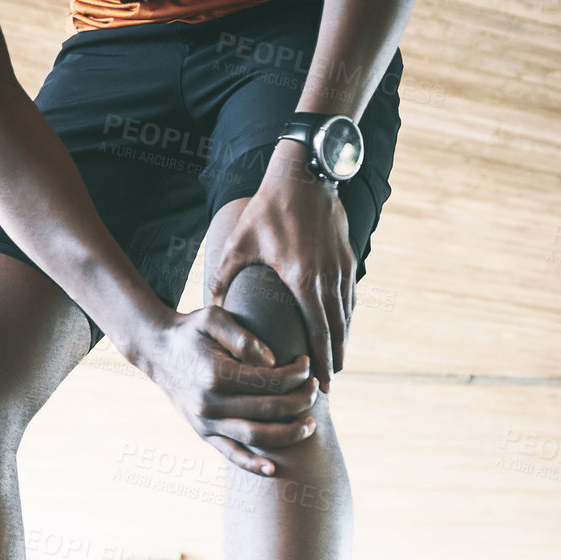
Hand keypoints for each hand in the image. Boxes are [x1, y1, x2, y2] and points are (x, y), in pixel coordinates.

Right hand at [144, 304, 319, 476]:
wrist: (157, 351)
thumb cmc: (191, 332)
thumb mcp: (214, 318)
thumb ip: (243, 337)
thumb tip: (273, 361)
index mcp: (216, 375)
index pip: (270, 381)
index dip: (296, 374)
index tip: (307, 364)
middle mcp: (210, 403)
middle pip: (269, 410)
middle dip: (300, 401)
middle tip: (315, 389)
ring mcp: (207, 423)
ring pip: (256, 437)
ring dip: (289, 434)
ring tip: (310, 425)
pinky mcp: (204, 434)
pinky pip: (231, 455)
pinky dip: (252, 465)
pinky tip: (273, 469)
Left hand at [208, 141, 356, 391]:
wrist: (306, 172)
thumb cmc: (268, 206)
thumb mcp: (239, 240)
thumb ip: (224, 274)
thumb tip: (211, 303)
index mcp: (302, 278)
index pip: (317, 331)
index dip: (321, 361)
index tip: (321, 385)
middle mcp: (327, 277)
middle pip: (337, 331)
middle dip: (334, 362)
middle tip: (329, 388)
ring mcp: (341, 267)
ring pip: (346, 315)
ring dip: (342, 343)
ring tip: (336, 365)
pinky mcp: (348, 257)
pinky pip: (349, 296)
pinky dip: (346, 318)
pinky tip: (340, 331)